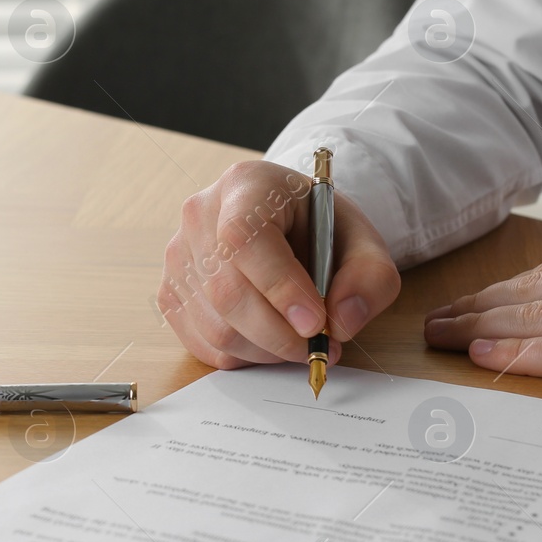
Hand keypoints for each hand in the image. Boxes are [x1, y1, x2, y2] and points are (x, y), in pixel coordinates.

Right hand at [159, 160, 401, 369]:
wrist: (288, 225)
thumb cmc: (320, 230)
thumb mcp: (363, 240)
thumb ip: (370, 277)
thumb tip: (342, 321)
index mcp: (246, 186)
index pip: (246, 239)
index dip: (280, 288)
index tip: (316, 323)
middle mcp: (200, 216)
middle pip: (227, 292)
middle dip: (280, 335)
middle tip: (321, 347)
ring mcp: (179, 256)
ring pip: (216, 327)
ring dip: (267, 350)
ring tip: (300, 341)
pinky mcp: (171, 292)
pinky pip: (203, 344)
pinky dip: (245, 355)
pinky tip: (270, 339)